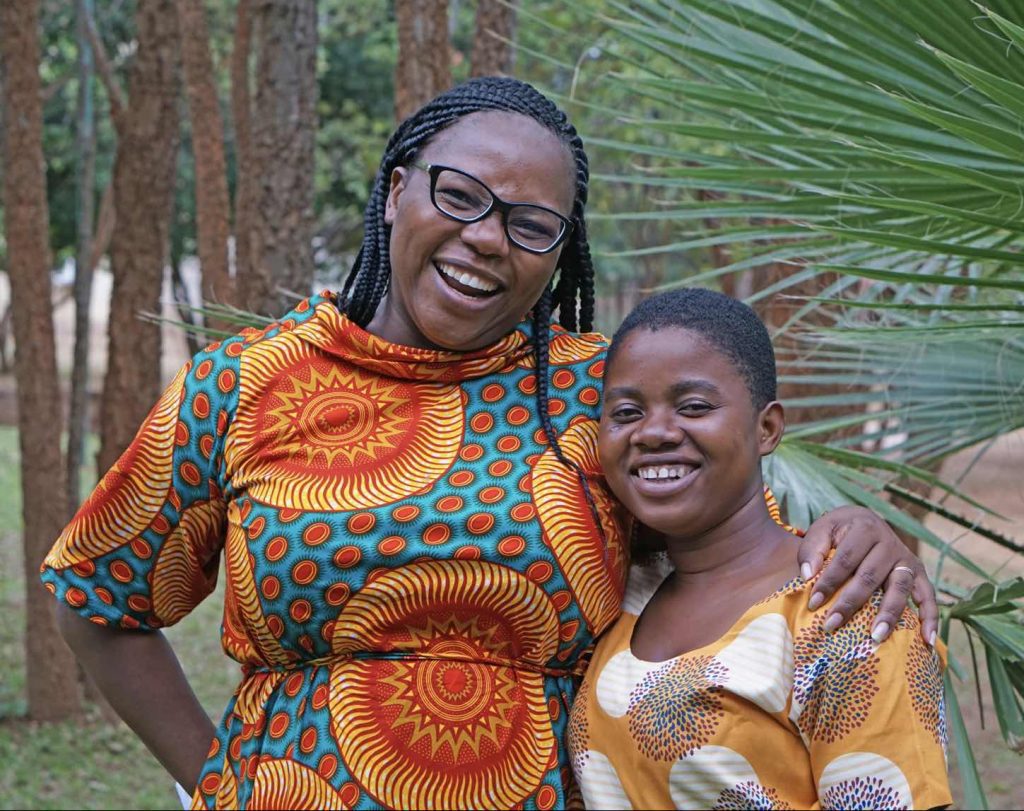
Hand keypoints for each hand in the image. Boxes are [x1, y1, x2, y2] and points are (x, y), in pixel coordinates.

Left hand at [797, 505, 937, 644]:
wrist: (863, 520)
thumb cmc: (838, 531)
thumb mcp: (822, 529)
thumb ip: (812, 549)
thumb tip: (808, 575)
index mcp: (865, 528)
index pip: (845, 559)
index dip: (829, 581)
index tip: (813, 603)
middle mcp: (889, 543)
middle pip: (870, 576)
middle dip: (850, 603)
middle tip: (831, 625)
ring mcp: (906, 559)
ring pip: (900, 588)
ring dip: (889, 614)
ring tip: (876, 636)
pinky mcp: (918, 573)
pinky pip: (928, 596)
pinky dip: (930, 618)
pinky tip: (927, 640)